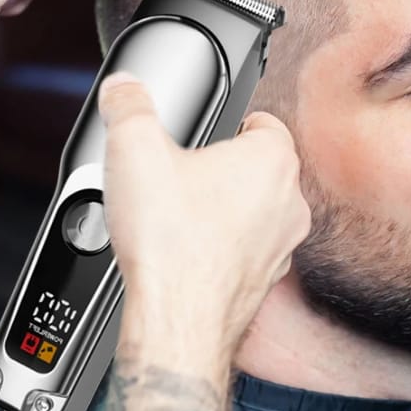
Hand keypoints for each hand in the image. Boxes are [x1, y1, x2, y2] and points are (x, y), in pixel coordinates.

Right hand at [98, 72, 310, 355]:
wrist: (176, 323)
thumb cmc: (170, 243)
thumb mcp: (133, 149)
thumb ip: (128, 106)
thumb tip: (123, 86)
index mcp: (270, 160)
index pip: (265, 121)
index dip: (235, 118)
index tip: (212, 127)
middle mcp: (288, 204)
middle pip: (260, 167)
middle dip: (225, 164)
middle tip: (185, 169)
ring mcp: (280, 248)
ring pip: (257, 211)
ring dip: (226, 208)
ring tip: (180, 210)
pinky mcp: (262, 282)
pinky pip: (246, 250)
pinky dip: (222, 246)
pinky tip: (186, 249)